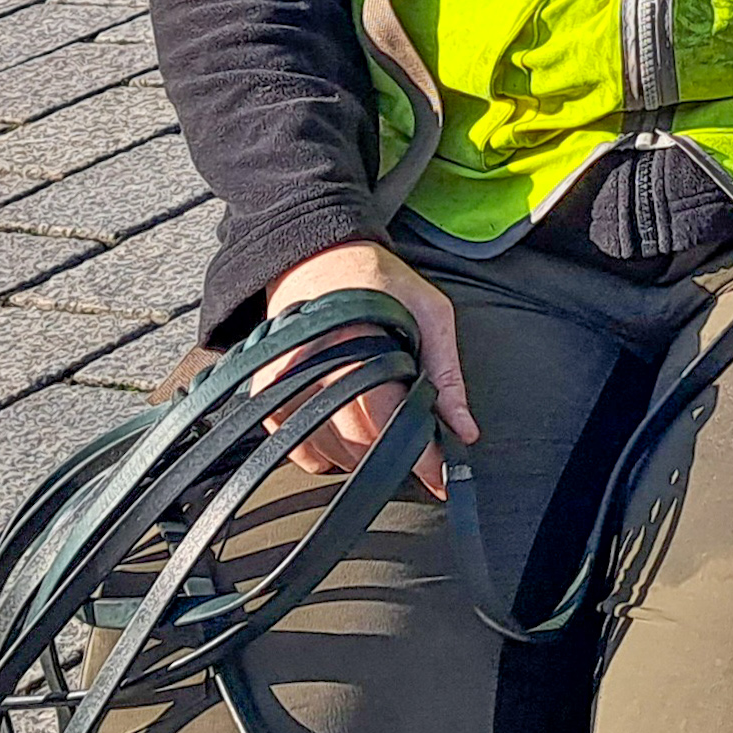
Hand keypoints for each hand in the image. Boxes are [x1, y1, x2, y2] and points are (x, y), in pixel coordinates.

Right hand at [259, 240, 473, 495]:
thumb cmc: (378, 280)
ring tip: (374, 433)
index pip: (391, 417)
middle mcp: (319, 362)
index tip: (437, 479)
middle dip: (390, 455)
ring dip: (354, 457)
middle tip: (409, 449)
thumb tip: (466, 431)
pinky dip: (317, 452)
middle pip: (356, 440)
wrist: (318, 253)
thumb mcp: (429, 311)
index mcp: (363, 341)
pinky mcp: (266, 386)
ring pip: (324, 449)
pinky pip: (291, 444)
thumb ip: (448, 373)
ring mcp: (287, 377)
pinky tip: (338, 435)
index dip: (418, 454)